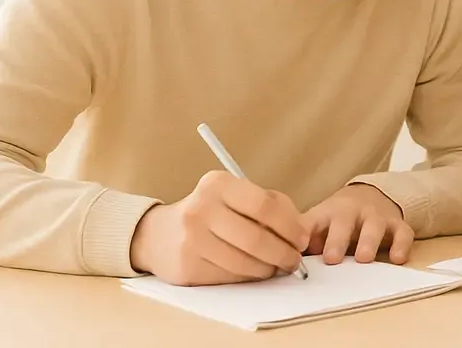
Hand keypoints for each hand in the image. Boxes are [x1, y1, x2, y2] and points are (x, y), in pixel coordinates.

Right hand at [129, 169, 308, 285]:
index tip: (303, 239)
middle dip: (283, 253)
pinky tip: (253, 273)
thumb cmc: (210, 212)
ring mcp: (192, 239)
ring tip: (276, 268)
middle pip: (256, 238)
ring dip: (268, 269)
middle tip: (294, 261)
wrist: (158, 234)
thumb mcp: (235, 196)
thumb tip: (301, 231)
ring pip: (244, 262)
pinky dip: (248, 278)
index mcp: (218, 184)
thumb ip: (271, 205)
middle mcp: (202, 209)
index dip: (290, 226)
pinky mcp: (186, 266)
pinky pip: (229, 277)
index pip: (265, 205)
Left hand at [303, 183, 414, 264]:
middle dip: (337, 239)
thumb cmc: (337, 220)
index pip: (312, 222)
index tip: (296, 248)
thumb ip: (302, 242)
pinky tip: (397, 258)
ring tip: (364, 259)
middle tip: (331, 259)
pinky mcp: (397, 224)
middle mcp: (351, 212)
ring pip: (374, 225)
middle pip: (343, 221)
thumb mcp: (317, 224)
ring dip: (369, 241)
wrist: (370, 196)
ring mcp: (376, 217)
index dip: (304, 233)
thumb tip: (279, 265)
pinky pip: (403, 233)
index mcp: (326, 214)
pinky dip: (401, 245)